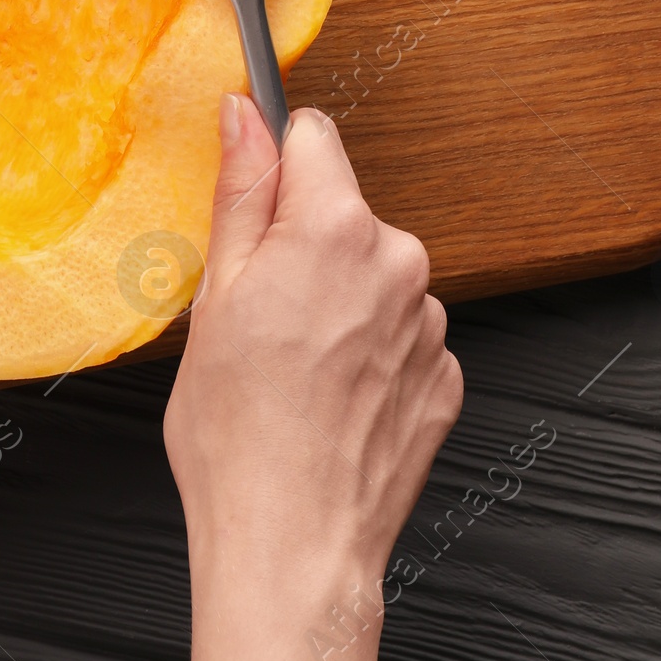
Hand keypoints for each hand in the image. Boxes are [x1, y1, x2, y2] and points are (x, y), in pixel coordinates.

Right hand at [164, 98, 462, 660]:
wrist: (293, 545)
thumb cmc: (239, 433)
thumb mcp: (215, 293)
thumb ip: (240, 190)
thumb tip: (244, 115)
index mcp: (336, 229)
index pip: (312, 136)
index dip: (274, 166)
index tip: (252, 202)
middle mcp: (398, 264)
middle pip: (343, 210)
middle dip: (303, 240)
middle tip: (259, 310)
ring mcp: (430, 326)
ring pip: (372, 273)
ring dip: (338, 298)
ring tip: (293, 365)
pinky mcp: (445, 378)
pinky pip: (398, 332)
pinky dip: (367, 351)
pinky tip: (328, 394)